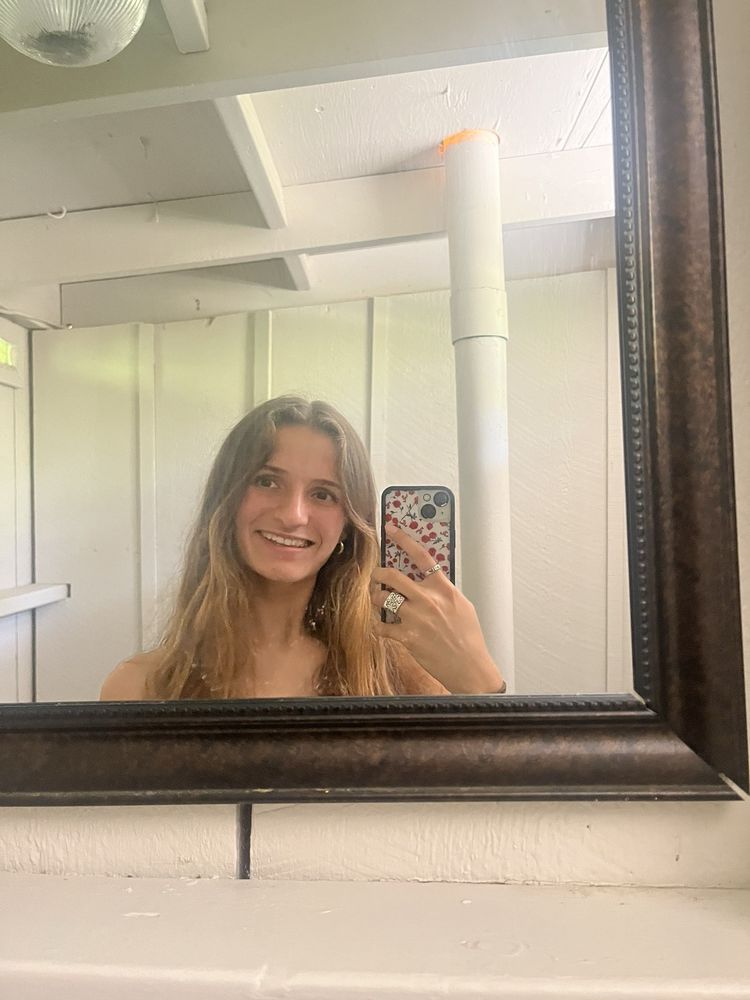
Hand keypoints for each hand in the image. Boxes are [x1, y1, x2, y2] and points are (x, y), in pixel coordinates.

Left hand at [371, 522, 504, 693]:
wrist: (469, 666)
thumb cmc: (469, 637)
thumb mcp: (462, 606)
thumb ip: (444, 591)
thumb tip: (429, 582)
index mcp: (443, 589)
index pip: (421, 556)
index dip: (403, 539)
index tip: (390, 528)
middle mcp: (428, 599)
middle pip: (392, 576)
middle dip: (377, 575)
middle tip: (376, 577)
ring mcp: (416, 618)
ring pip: (382, 600)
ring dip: (376, 599)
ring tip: (379, 603)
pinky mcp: (407, 637)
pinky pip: (380, 626)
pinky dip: (378, 626)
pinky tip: (381, 627)